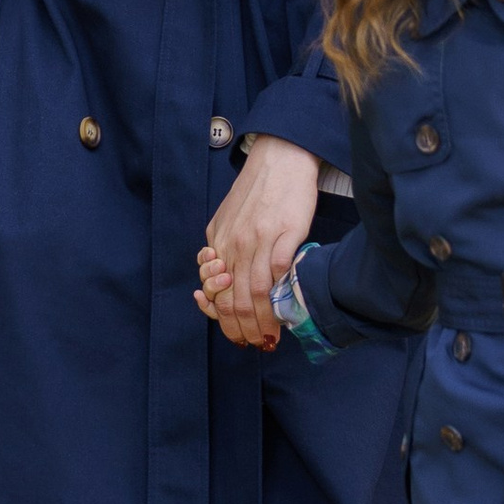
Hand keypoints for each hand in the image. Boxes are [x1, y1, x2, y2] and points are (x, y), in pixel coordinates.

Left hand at [201, 135, 319, 350]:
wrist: (279, 158)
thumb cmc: (255, 190)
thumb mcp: (227, 218)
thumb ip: (223, 247)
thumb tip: (222, 276)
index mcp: (219, 243)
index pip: (216, 294)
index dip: (225, 322)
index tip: (238, 337)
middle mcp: (234, 244)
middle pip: (234, 300)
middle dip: (244, 330)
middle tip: (257, 345)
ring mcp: (259, 240)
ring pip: (256, 293)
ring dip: (264, 321)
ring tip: (272, 336)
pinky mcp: (285, 233)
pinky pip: (279, 271)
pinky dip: (282, 295)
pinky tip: (287, 310)